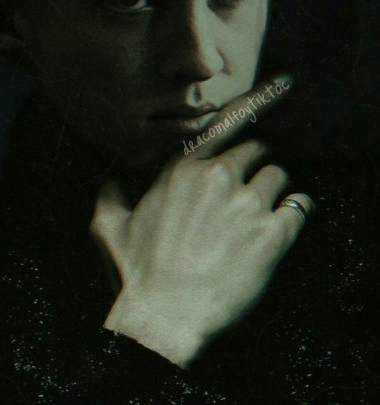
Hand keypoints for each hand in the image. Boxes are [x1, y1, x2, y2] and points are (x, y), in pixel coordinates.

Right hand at [90, 76, 314, 366]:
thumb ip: (108, 193)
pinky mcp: (272, 235)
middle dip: (258, 159)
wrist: (164, 319)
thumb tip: (104, 177)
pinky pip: (300, 206)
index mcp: (182, 171)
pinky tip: (287, 220)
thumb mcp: (108, 229)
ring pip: (278, 174)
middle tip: (254, 177)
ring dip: (275, 186)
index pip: (225, 123)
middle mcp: (216, 178)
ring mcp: (246, 205)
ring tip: (266, 207)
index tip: (281, 86)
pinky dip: (296, 210)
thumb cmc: (136, 275)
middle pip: (257, 148)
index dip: (256, 103)